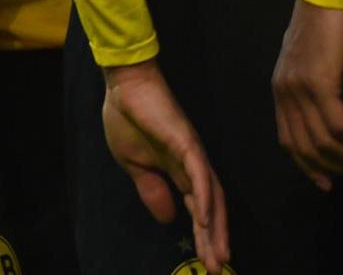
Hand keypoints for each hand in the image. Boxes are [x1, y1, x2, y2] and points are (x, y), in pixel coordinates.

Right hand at [103, 61, 229, 271]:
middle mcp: (192, 165)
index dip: (205, 235)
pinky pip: (198, 173)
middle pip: (211, 207)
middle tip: (218, 268)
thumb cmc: (128, 119)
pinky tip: (203, 218)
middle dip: (214, 239)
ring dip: (214, 225)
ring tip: (217, 253)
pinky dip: (204, 196)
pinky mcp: (185, 141)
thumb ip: (152, 190)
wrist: (124, 87)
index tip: (208, 263)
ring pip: (211, 194)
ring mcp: (191, 153)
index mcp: (179, 172)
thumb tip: (168, 220)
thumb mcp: (134, 166)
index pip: (198, 208)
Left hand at [273, 0, 342, 189]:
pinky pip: (340, 126)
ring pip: (327, 142)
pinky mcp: (319, 82)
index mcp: (280, 89)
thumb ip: (311, 85)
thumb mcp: (310, 58)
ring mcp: (299, 89)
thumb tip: (328, 112)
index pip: (289, 142)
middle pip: (309, 149)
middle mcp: (285, 93)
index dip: (310, 167)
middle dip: (341, 168)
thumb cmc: (324, 19)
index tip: (330, 184)